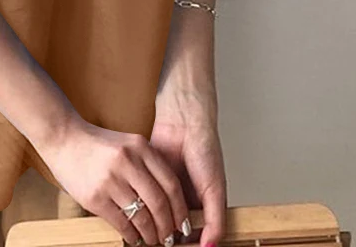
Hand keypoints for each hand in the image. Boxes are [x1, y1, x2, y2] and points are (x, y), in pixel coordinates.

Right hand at [36, 115, 191, 246]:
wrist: (63, 138)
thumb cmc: (97, 144)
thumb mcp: (128, 144)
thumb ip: (147, 164)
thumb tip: (169, 200)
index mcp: (140, 146)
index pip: (171, 184)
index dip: (180, 209)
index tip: (183, 223)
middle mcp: (128, 161)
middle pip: (159, 203)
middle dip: (167, 226)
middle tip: (169, 237)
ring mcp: (110, 179)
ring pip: (142, 217)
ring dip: (151, 234)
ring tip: (152, 239)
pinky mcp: (95, 196)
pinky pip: (121, 223)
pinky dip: (132, 235)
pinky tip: (134, 237)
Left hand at [151, 86, 226, 246]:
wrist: (184, 121)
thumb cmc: (205, 150)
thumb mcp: (214, 189)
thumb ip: (215, 220)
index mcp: (203, 205)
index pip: (197, 236)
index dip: (189, 246)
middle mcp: (184, 200)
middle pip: (176, 229)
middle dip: (170, 238)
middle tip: (162, 244)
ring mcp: (166, 190)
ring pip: (159, 216)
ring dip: (155, 225)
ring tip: (149, 234)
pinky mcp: (150, 179)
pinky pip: (146, 197)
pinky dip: (143, 206)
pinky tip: (140, 214)